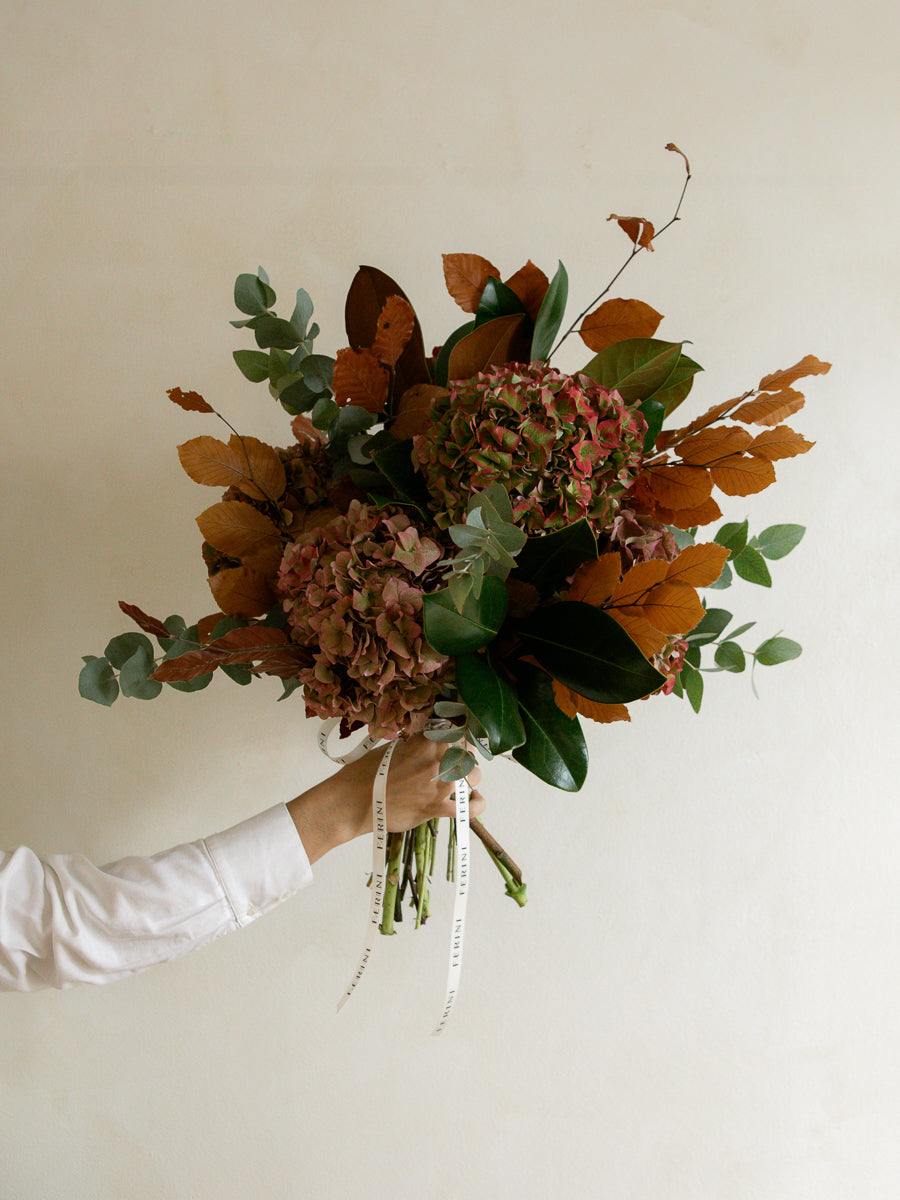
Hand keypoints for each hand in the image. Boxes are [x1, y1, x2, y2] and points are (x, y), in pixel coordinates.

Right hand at [287, 736, 483, 863]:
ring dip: (472, 779)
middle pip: (469, 753)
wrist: (352, 801)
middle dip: (466, 757)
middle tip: (456, 763)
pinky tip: (475, 802)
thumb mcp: (393, 748)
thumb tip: (431, 743)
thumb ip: (417, 745)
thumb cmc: (366, 773)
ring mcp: (439, 785)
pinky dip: (476, 805)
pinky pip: (469, 809)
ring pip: (475, 777)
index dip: (460, 735)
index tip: (459, 740)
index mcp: (425, 741)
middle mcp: (437, 760)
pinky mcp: (437, 807)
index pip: (457, 730)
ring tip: (464, 782)